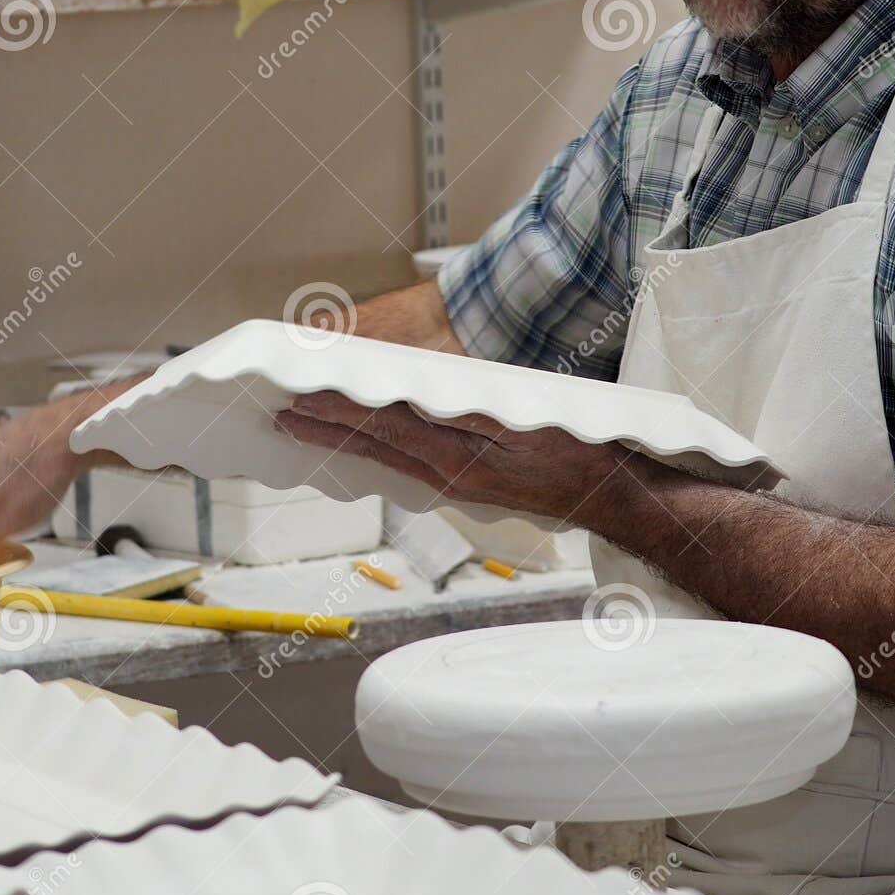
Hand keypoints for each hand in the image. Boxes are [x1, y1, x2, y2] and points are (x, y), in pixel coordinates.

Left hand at [272, 391, 631, 523]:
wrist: (612, 496)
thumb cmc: (578, 453)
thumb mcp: (527, 427)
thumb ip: (472, 416)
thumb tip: (418, 404)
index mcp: (459, 458)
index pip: (384, 429)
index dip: (340, 413)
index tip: (301, 399)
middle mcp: (450, 474)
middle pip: (376, 445)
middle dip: (327, 427)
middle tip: (282, 413)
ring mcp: (457, 482)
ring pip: (387, 456)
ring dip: (345, 439)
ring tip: (305, 426)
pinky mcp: (467, 484)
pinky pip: (409, 465)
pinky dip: (378, 450)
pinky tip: (364, 445)